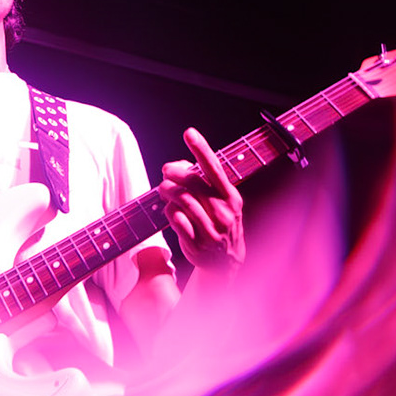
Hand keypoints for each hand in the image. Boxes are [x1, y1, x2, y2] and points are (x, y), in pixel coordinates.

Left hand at [158, 127, 244, 273]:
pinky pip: (176, 220)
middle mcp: (224, 212)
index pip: (214, 168)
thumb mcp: (222, 202)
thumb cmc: (219, 223)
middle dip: (175, 173)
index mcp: (232, 197)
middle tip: (166, 171)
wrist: (226, 262)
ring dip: (168, 191)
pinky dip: (169, 212)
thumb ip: (204, 182)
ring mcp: (211, 229)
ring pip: (182, 199)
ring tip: (163, 189)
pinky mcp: (197, 243)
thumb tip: (177, 165)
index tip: (189, 133)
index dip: (201, 149)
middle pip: (193, 182)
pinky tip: (170, 211)